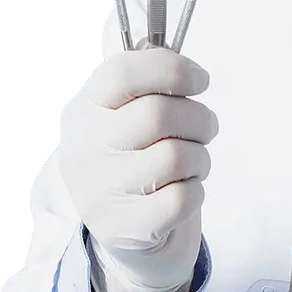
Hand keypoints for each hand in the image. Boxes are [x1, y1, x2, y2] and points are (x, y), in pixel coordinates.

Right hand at [58, 46, 217, 291]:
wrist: (132, 237)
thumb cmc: (140, 163)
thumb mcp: (131, 119)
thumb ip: (150, 83)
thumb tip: (175, 54)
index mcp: (86, 112)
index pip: (123, 71)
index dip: (172, 68)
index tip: (200, 80)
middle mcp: (86, 150)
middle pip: (158, 113)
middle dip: (199, 118)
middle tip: (206, 128)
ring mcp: (100, 192)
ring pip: (176, 156)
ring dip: (200, 158)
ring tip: (192, 164)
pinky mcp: (124, 228)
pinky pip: (182, 197)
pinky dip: (196, 191)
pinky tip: (182, 192)